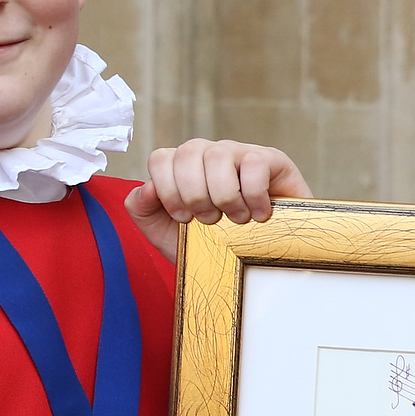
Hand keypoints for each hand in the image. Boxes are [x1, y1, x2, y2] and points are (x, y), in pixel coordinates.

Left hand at [124, 138, 312, 259]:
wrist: (257, 263)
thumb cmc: (214, 245)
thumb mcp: (167, 234)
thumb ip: (143, 210)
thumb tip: (146, 187)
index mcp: (182, 167)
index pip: (161, 158)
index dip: (167, 190)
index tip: (182, 218)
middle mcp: (209, 153)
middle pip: (188, 152)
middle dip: (194, 195)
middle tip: (210, 221)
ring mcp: (240, 153)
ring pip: (219, 155)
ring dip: (224, 196)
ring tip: (236, 219)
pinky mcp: (271, 159)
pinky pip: (254, 163)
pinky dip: (254, 195)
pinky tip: (259, 214)